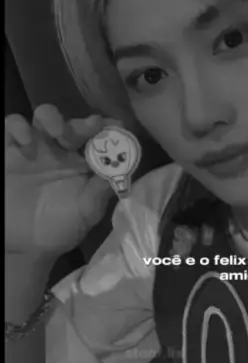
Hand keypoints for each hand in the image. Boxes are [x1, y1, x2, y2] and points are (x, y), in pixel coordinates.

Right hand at [5, 104, 121, 257]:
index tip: (118, 126)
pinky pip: (10, 127)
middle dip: (83, 123)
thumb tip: (122, 168)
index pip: (100, 137)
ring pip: (44, 116)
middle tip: (90, 128)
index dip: (109, 129)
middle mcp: (62, 150)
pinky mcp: (9, 151)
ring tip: (57, 131)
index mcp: (85, 161)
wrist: (25, 245)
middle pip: (74, 124)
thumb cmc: (61, 226)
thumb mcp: (87, 211)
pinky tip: (26, 140)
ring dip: (52, 117)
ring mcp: (35, 148)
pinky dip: (17, 126)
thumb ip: (101, 189)